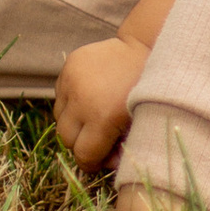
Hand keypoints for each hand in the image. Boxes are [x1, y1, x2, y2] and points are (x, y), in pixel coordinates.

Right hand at [54, 34, 148, 170]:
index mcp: (103, 118)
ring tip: (93, 114)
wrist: (147, 46)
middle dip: (80, 143)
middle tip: (96, 139)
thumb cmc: (150, 91)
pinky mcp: (68, 67)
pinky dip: (71, 101)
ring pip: (59, 117)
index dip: (91, 162)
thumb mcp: (141, 125)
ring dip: (73, 121)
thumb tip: (105, 164)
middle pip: (66, 139)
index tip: (99, 159)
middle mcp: (82, 100)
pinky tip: (89, 96)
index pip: (83, 156)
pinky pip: (60, 95)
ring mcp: (72, 81)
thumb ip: (121, 149)